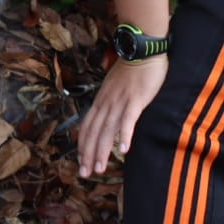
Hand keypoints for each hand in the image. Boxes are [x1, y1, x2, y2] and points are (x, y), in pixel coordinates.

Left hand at [78, 56, 167, 176]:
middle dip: (89, 154)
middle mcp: (106, 103)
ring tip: (100, 169)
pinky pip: (128, 119)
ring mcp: (120, 101)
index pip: (87, 127)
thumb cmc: (131, 70)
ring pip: (107, 129)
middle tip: (86, 173)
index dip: (83, 145)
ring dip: (103, 150)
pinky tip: (124, 149)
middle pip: (94, 132)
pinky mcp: (135, 100)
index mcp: (101, 101)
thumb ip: (109, 102)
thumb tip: (106, 117)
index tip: (81, 162)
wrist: (141, 50)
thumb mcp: (114, 87)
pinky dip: (125, 134)